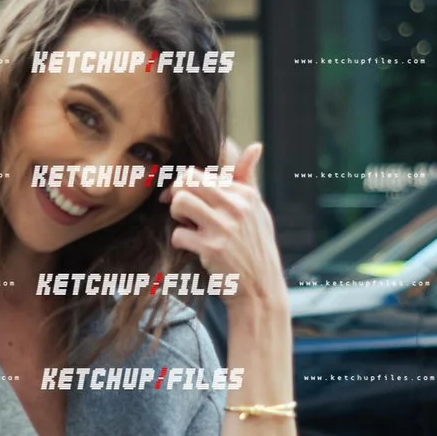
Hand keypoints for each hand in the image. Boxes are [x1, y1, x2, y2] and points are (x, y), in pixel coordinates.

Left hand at [167, 138, 284, 313]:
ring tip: (187, 225)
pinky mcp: (211, 249)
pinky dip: (181, 242)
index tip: (185, 197)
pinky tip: (194, 248)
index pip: (202, 173)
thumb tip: (254, 147)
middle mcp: (236, 207)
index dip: (187, 184)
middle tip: (181, 209)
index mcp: (245, 194)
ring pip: (180, 201)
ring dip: (177, 215)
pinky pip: (179, 234)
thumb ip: (248, 178)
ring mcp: (224, 227)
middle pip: (188, 180)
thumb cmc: (255, 247)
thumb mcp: (258, 211)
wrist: (260, 288)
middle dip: (177, 192)